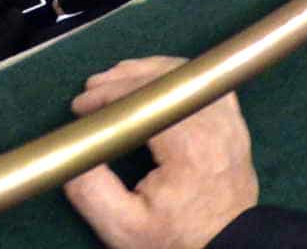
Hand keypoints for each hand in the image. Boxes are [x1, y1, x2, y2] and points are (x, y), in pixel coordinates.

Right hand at [58, 57, 259, 248]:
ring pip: (182, 75)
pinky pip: (203, 84)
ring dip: (145, 74)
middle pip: (161, 80)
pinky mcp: (235, 125)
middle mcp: (215, 124)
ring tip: (116, 84)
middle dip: (120, 81)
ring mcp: (229, 122)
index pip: (141, 98)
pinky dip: (175, 78)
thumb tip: (72, 147)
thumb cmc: (176, 239)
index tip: (80, 108)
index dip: (105, 95)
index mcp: (189, 145)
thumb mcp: (123, 226)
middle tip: (91, 93)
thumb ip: (90, 188)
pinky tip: (154, 87)